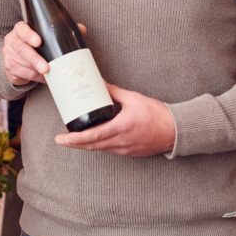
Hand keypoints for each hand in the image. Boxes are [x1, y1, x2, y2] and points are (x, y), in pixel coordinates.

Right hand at [2, 22, 88, 86]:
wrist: (17, 57)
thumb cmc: (35, 44)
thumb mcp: (45, 35)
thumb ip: (63, 31)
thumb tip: (81, 29)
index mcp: (20, 29)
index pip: (22, 29)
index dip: (29, 35)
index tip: (39, 42)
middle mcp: (12, 41)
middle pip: (21, 49)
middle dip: (34, 59)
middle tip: (46, 68)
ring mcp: (8, 55)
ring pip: (21, 64)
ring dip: (35, 71)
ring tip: (48, 74)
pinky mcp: (9, 69)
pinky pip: (21, 74)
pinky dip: (33, 77)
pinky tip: (42, 78)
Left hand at [54, 84, 176, 156]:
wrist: (175, 131)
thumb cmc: (157, 114)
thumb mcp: (133, 99)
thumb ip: (114, 92)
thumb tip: (99, 83)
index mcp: (120, 128)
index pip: (92, 136)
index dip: (74, 139)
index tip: (61, 139)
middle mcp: (120, 142)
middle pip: (91, 146)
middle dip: (74, 144)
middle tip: (60, 140)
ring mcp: (124, 150)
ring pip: (99, 149)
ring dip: (85, 144)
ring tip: (73, 137)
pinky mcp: (128, 152)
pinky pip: (109, 149)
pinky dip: (98, 145)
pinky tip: (93, 138)